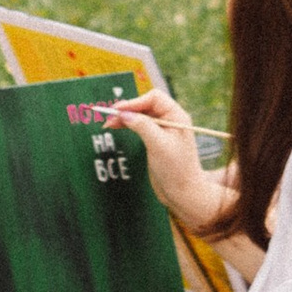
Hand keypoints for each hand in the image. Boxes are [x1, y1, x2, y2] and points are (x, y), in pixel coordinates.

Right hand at [103, 87, 223, 226]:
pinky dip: (128, 126)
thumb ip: (142, 126)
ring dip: (125, 117)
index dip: (135, 102)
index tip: (119, 110)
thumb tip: (124, 113)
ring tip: (109, 123)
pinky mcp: (155, 141)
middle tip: (110, 116)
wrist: (182, 193)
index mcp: (177, 116)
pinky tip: (117, 127)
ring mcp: (162, 130)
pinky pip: (140, 126)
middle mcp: (171, 120)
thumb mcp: (158, 145)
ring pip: (141, 116)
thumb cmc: (176, 169)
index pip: (154, 98)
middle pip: (146, 105)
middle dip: (128, 109)